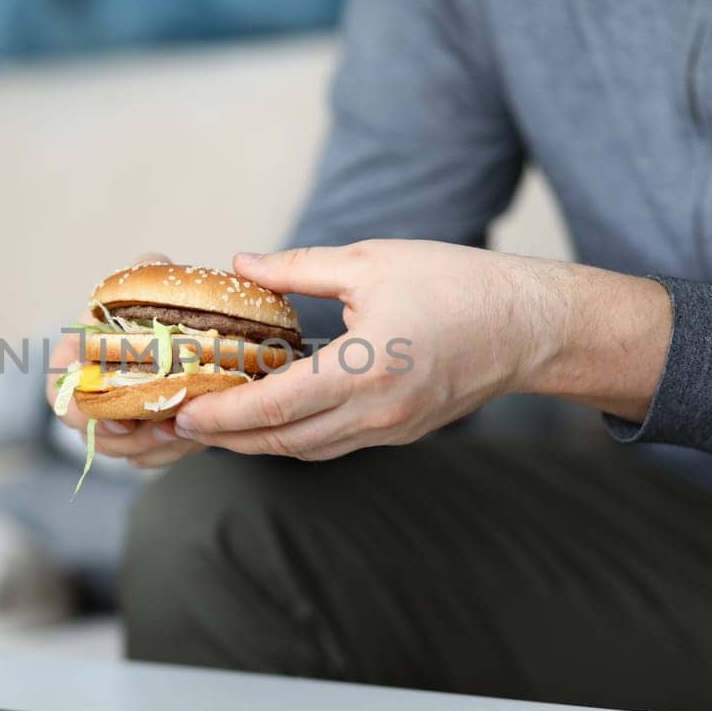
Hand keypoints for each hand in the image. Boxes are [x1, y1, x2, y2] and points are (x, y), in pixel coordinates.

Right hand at [45, 253, 206, 468]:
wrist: (184, 333)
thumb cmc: (153, 307)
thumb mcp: (147, 284)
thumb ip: (144, 274)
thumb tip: (149, 263)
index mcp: (75, 359)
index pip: (60, 394)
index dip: (83, 412)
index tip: (119, 416)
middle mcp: (88, 395)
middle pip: (94, 434)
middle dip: (131, 438)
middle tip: (168, 428)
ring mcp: (114, 421)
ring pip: (123, 451)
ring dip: (154, 448)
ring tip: (187, 433)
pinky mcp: (142, 439)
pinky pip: (148, 458)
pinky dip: (170, 453)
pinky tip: (194, 438)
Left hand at [172, 240, 669, 460]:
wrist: (531, 326)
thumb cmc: (457, 284)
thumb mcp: (371, 260)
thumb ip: (299, 268)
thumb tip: (242, 264)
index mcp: (365, 367)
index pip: (273, 406)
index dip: (221, 415)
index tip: (182, 412)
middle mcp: (376, 411)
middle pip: (281, 441)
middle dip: (225, 438)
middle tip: (180, 424)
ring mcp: (390, 429)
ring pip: (305, 450)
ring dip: (257, 442)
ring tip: (215, 423)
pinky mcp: (401, 432)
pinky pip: (332, 445)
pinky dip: (293, 437)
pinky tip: (269, 418)